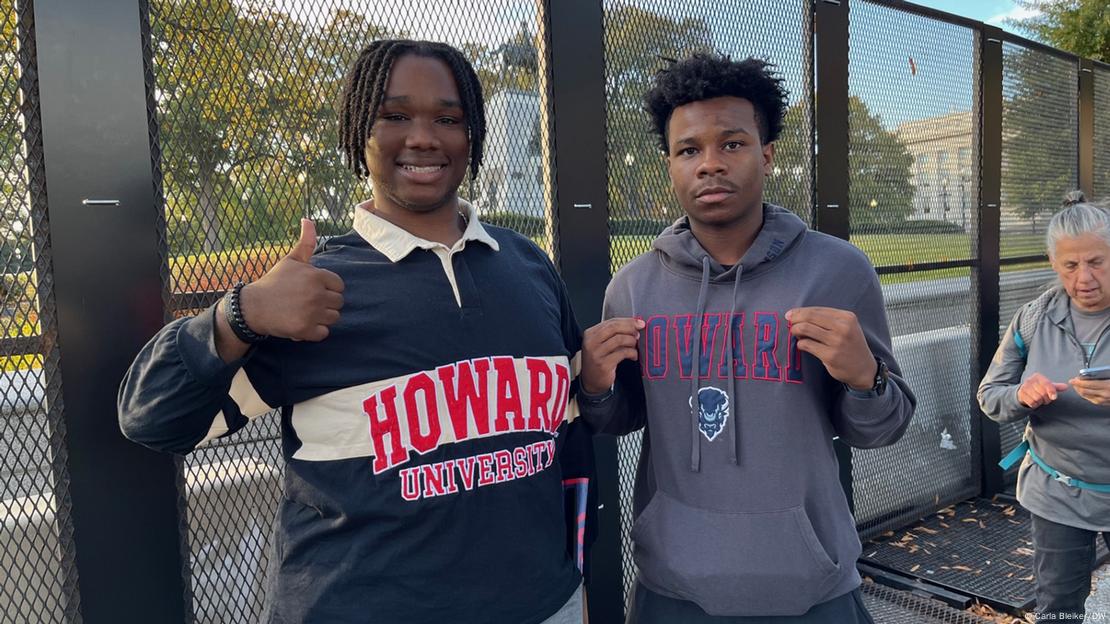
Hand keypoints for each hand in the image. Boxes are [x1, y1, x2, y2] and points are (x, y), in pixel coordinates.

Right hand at [240, 219, 344, 341]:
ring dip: (321, 318)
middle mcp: (316, 294)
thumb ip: (306, 242)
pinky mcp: (305, 330)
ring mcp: (311, 312)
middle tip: (306, 302)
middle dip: (325, 304)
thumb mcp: (290, 260)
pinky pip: (324, 333)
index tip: (311, 290)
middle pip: (338, 303)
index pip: (339, 286)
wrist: (253, 307)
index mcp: (316, 276)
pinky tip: (301, 324)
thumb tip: (308, 219)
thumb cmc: (274, 282)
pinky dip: (314, 332)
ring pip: (333, 318)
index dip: (327, 289)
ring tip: (304, 312)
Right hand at [580, 318, 642, 394]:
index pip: (611, 322)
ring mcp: (596, 353)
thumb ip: (613, 334)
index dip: (627, 321)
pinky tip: (634, 356)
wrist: (591, 381)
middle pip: (614, 328)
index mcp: (590, 334)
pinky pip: (622, 353)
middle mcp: (591, 342)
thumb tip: (633, 325)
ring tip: (635, 345)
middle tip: (639, 332)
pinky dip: (632, 353)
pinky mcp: (604, 364)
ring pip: (619, 339)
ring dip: (631, 341)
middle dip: (630, 328)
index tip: (639, 322)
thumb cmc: (598, 361)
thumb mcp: (601, 344)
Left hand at [786, 307, 874, 389]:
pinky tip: (802, 345)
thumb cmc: (850, 346)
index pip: (817, 309)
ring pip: (805, 328)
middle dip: (795, 319)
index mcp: (847, 317)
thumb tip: (798, 315)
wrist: (864, 369)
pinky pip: (807, 345)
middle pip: (809, 317)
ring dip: (795, 330)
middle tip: (789, 324)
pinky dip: (800, 344)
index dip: (800, 311)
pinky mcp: (830, 356)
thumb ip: (827, 320)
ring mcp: (837, 342)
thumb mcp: (846, 327)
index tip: (790, 314)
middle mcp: (843, 328)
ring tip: (795, 334)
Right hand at [1018, 372, 1067, 407]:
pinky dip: (1035, 405)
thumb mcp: (1047, 386)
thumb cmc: (1038, 388)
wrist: (1023, 391)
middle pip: (1043, 393)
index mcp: (1038, 376)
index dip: (1052, 391)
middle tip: (1046, 400)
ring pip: (1037, 398)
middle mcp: (1030, 380)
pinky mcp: (1021, 394)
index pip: (1046, 384)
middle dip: (1046, 399)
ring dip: (1040, 402)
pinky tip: (1034, 402)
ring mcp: (1024, 387)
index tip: (1054, 398)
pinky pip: (1031, 402)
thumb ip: (1056, 387)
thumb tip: (1066, 386)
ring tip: (1040, 400)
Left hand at [1066, 376, 1109, 404]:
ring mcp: (1105, 401)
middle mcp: (1105, 395)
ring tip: (1077, 385)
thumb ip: (1102, 376)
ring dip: (1080, 391)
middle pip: (1084, 392)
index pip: (1087, 385)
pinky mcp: (1105, 404)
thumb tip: (1088, 374)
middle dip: (1077, 387)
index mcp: (1107, 386)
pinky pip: (1092, 400)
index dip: (1078, 382)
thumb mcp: (1109, 376)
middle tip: (1073, 381)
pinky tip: (1084, 391)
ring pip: (1087, 397)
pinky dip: (1086, 395)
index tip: (1072, 379)